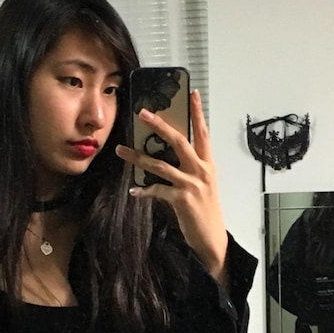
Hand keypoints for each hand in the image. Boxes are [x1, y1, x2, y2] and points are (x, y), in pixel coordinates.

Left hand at [115, 89, 227, 283]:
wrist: (212, 239)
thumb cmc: (205, 211)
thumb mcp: (203, 185)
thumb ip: (189, 169)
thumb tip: (165, 156)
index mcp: (207, 164)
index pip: (202, 133)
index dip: (197, 113)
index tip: (193, 93)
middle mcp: (201, 170)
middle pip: (179, 141)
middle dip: (159, 125)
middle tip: (142, 113)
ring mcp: (192, 184)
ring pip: (160, 164)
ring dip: (137, 157)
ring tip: (121, 150)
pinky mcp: (181, 200)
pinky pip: (156, 190)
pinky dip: (143, 190)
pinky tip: (134, 191)